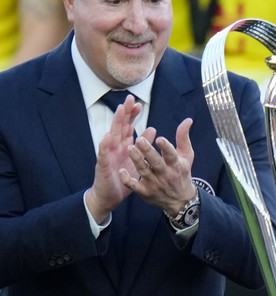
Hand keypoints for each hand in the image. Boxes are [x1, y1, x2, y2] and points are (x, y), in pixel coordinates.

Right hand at [86, 95, 142, 221]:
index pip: (128, 126)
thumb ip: (143, 144)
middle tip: (130, 99)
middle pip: (120, 126)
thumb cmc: (123, 176)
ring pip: (111, 136)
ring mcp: (108, 155)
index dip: (132, 115)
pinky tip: (108, 137)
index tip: (139, 103)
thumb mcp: (138, 160)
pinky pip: (103, 155)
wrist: (110, 195)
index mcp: (124, 145)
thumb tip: (152, 129)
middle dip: (125, 113)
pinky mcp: (103, 165)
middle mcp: (115, 147)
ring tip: (120, 111)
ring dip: (115, 123)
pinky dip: (105, 145)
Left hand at [121, 118, 197, 215]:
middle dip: (148, 152)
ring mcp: (155, 184)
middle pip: (156, 163)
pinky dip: (128, 180)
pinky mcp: (145, 192)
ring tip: (129, 148)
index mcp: (176, 164)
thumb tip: (188, 120)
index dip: (166, 147)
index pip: (171, 155)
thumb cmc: (182, 173)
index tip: (160, 139)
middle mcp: (165, 174)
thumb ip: (183, 137)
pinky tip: (122, 171)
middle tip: (139, 139)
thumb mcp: (186, 156)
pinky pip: (135, 186)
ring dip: (137, 160)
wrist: (181, 200)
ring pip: (144, 171)